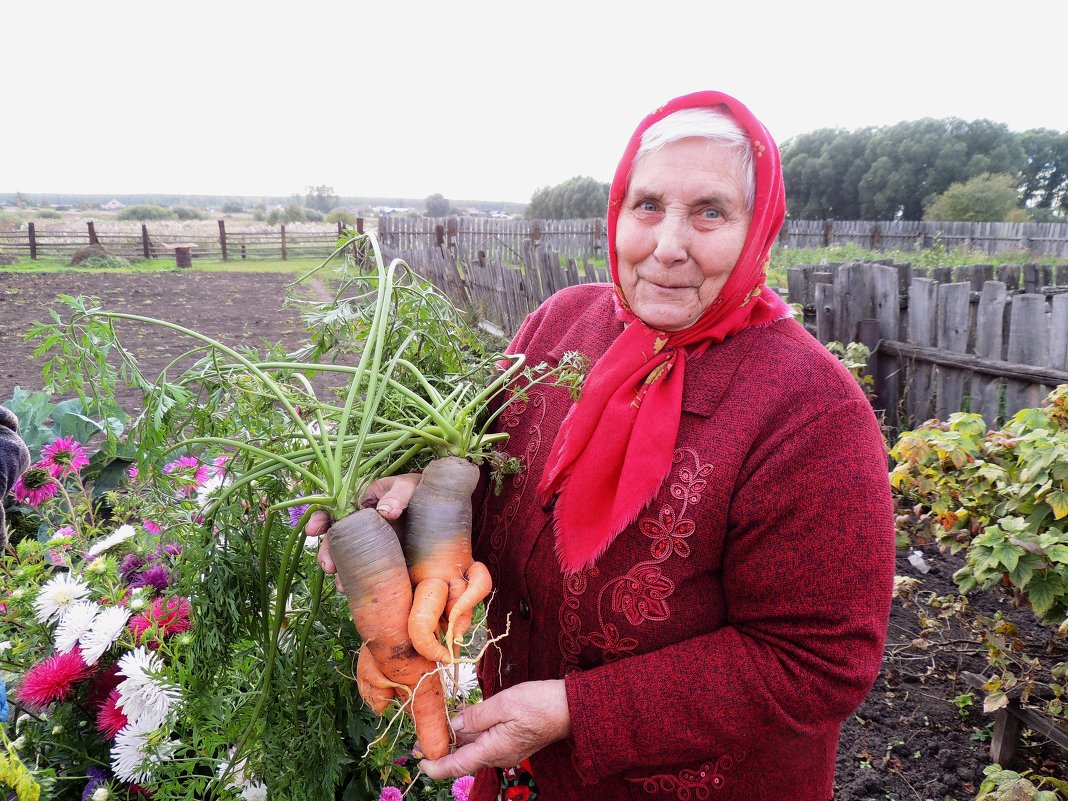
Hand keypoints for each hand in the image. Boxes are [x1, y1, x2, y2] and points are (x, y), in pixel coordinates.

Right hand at [307, 473, 421, 591]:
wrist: (441, 507)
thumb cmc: (419, 490)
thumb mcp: (408, 487)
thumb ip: (398, 495)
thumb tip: (385, 511)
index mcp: (361, 504)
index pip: (332, 510)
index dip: (319, 519)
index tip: (313, 530)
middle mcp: (361, 526)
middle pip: (336, 540)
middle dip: (327, 553)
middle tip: (329, 566)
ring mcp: (372, 545)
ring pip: (348, 559)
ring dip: (341, 573)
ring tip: (342, 585)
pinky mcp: (384, 560)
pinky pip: (367, 572)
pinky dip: (359, 582)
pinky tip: (357, 592)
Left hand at [418, 680, 570, 779]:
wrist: (569, 708)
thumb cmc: (539, 703)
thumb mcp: (504, 703)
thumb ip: (476, 715)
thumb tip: (454, 724)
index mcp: (493, 749)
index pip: (457, 766)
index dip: (435, 767)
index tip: (419, 762)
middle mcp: (497, 755)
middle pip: (462, 757)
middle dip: (441, 750)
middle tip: (419, 740)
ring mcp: (505, 750)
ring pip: (473, 749)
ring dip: (454, 741)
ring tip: (435, 728)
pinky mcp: (510, 742)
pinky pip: (484, 741)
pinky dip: (470, 734)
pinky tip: (461, 721)